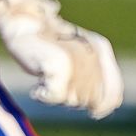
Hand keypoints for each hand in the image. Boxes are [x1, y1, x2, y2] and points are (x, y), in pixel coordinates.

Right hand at [0, 0, 123, 116]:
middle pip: (90, 99)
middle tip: (55, 81)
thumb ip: (92, 80)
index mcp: (100, 48)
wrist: (23, 23)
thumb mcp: (75, 59)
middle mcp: (93, 51)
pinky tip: (38, 86)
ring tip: (46, 77)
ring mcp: (77, 56)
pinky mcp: (60, 62)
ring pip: (73, 100)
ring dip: (58, 95)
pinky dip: (44, 95)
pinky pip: (56, 96)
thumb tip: (98, 110)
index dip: (103, 107)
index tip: (93, 112)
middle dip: (73, 97)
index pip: (113, 93)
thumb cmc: (46, 46)